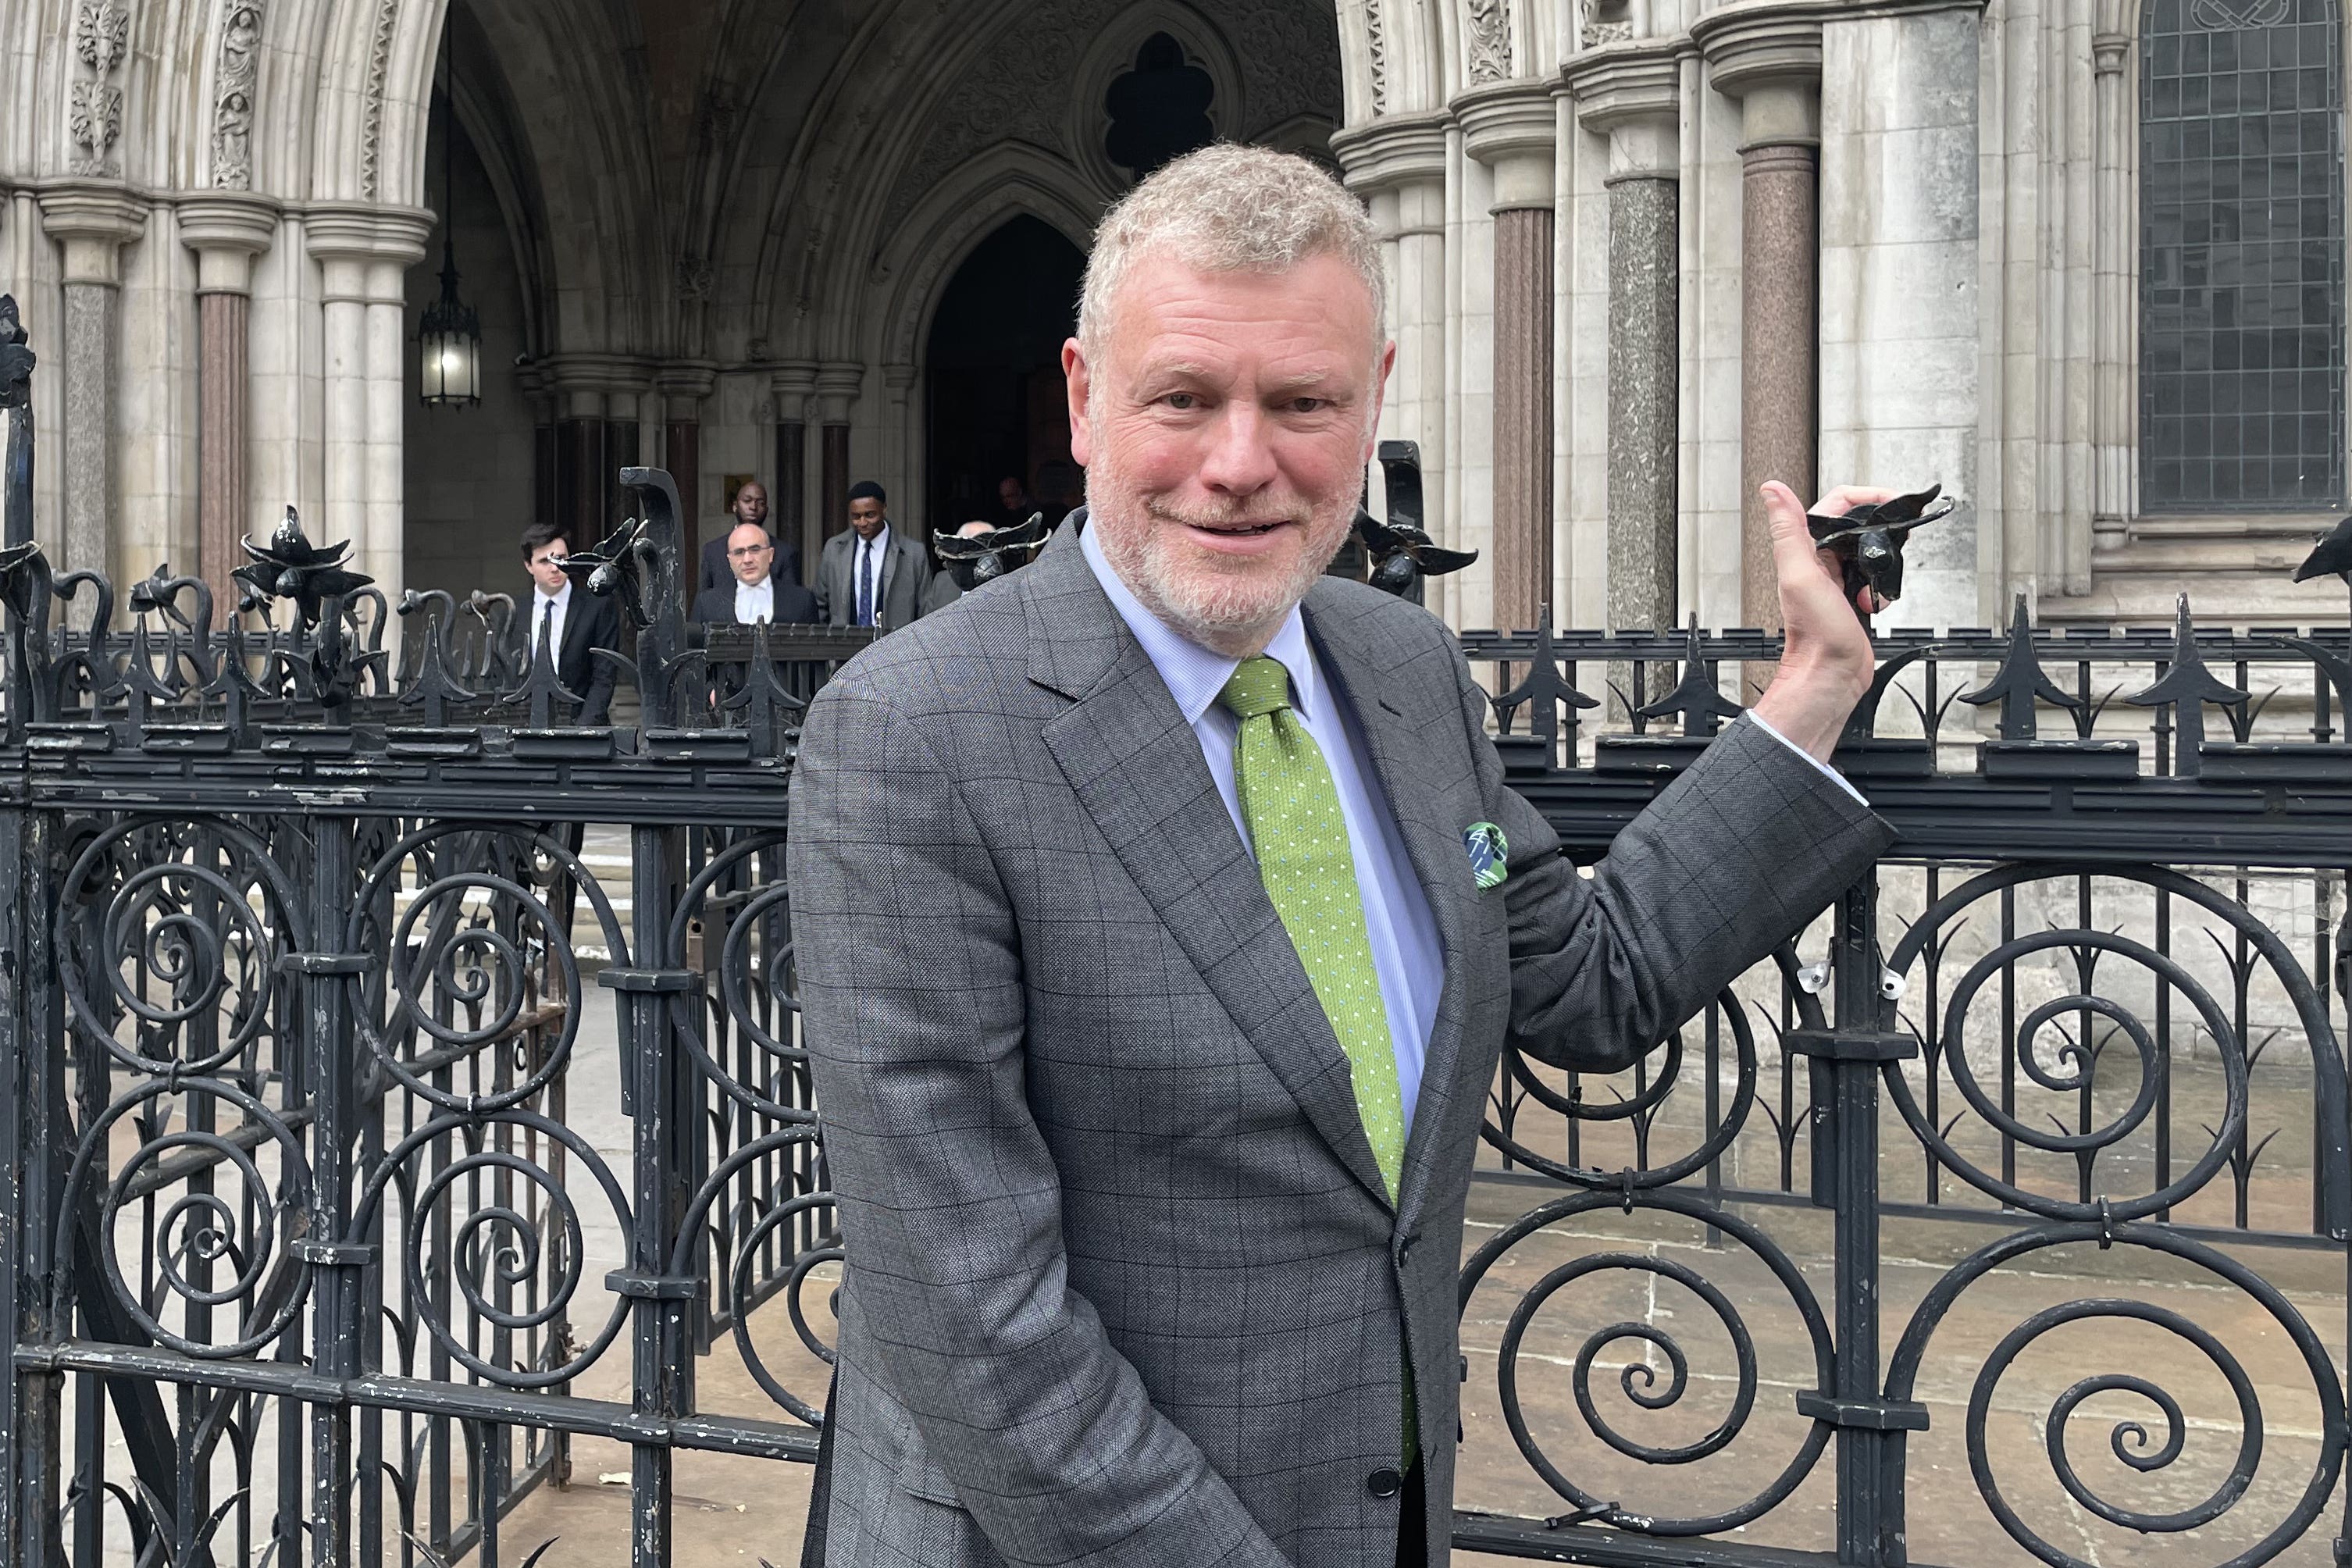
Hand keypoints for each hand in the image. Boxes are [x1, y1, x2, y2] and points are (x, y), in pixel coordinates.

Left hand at [1748, 482, 1893, 760]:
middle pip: (1857, 526)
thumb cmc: (1815, 635)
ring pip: (1869, 553)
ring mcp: (1837, 580)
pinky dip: (1881, 588)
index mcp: (1805, 550)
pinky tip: (1872, 603)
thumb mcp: (1800, 574)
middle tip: (1892, 542)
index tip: (1890, 501)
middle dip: (1879, 534)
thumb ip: (1788, 530)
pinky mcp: (1853, 597)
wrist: (1831, 676)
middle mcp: (1819, 562)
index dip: (1866, 497)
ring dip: (1880, 564)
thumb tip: (1771, 490)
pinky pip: (1875, 579)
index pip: (1838, 505)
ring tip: (1872, 581)